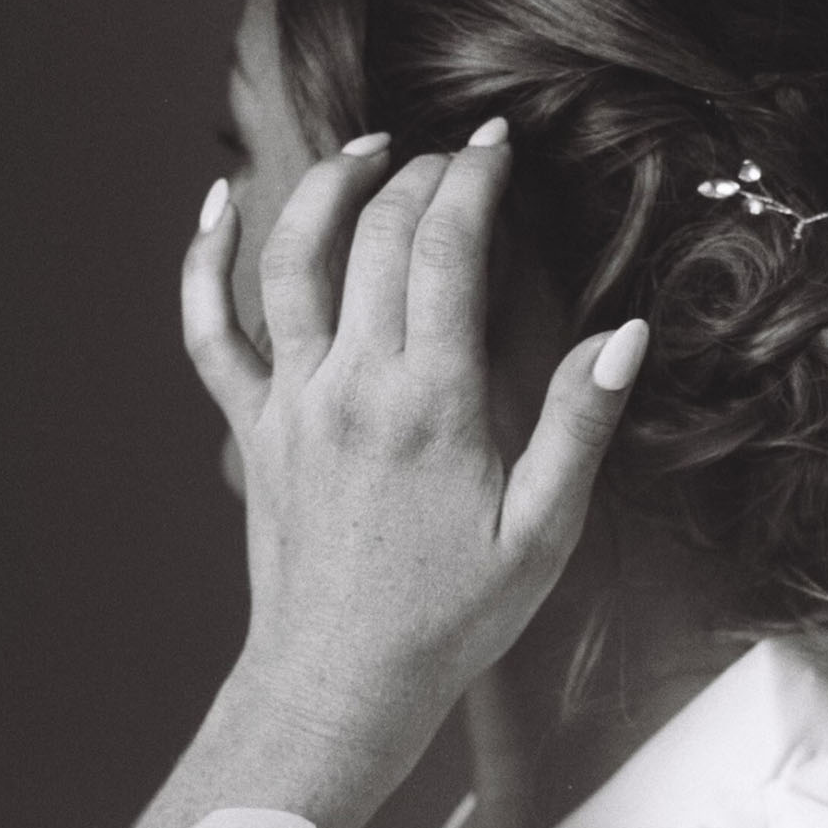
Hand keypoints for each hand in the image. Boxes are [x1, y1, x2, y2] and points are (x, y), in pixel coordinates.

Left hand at [182, 122, 648, 775]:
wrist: (344, 680)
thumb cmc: (451, 617)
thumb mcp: (541, 532)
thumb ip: (577, 426)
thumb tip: (623, 335)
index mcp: (431, 402)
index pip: (445, 248)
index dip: (473, 179)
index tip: (497, 146)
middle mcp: (352, 386)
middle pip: (376, 235)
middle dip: (421, 174)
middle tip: (458, 156)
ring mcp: (291, 402)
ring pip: (291, 260)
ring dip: (328, 188)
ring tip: (368, 150)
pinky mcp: (253, 429)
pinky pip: (210, 332)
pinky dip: (205, 261)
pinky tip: (217, 203)